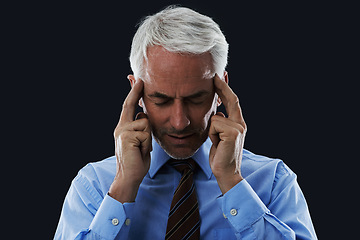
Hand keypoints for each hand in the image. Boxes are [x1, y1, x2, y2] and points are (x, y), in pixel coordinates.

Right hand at [109, 79, 151, 202]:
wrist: (129, 176)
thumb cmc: (137, 160)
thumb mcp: (140, 141)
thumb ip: (140, 128)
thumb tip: (143, 115)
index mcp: (123, 127)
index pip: (129, 106)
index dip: (133, 93)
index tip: (136, 80)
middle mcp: (121, 127)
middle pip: (132, 106)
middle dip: (135, 92)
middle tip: (139, 80)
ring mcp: (122, 131)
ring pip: (146, 123)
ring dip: (149, 138)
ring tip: (143, 149)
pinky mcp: (126, 137)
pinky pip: (145, 133)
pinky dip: (147, 144)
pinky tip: (140, 152)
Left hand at [209, 74, 246, 193]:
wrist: (226, 173)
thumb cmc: (220, 156)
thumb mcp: (220, 137)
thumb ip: (221, 124)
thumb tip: (218, 113)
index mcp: (238, 124)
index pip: (232, 101)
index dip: (225, 88)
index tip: (217, 77)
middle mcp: (240, 124)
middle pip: (231, 100)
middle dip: (221, 87)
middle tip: (214, 75)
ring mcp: (238, 127)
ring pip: (215, 117)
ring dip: (211, 131)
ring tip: (216, 142)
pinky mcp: (233, 132)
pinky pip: (214, 124)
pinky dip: (211, 135)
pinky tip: (217, 145)